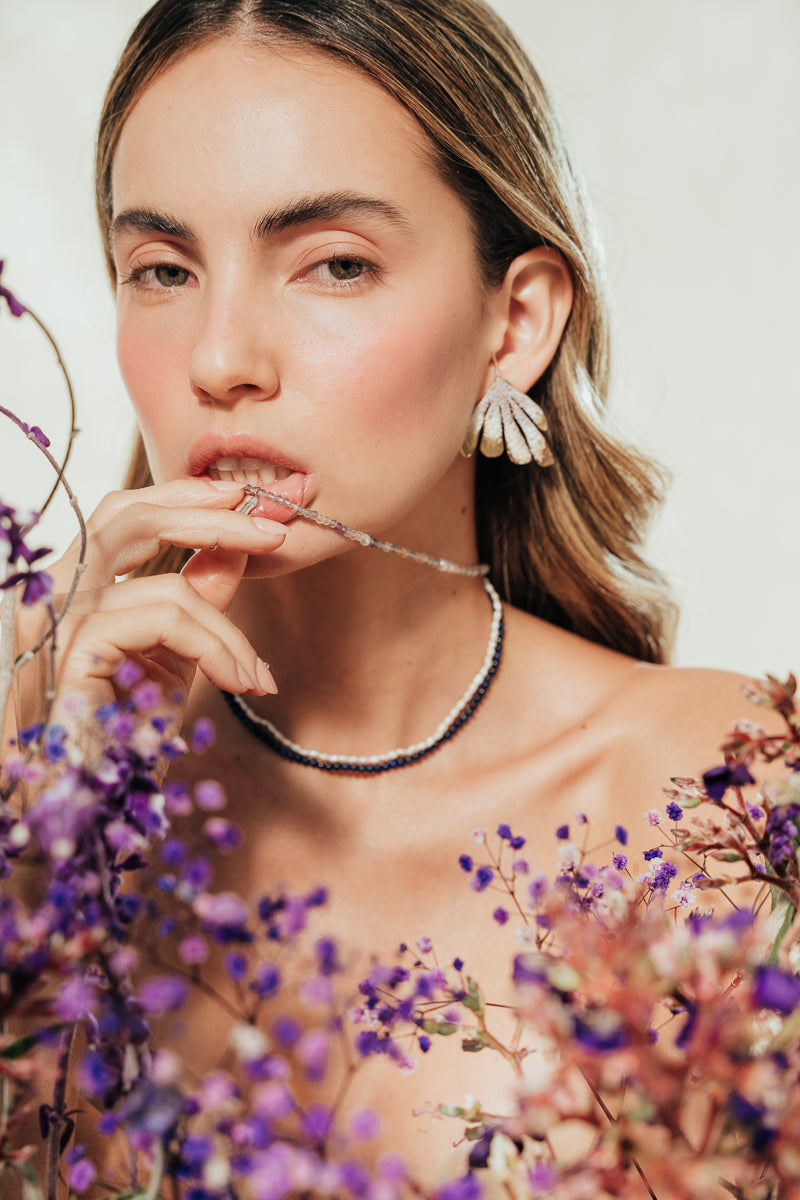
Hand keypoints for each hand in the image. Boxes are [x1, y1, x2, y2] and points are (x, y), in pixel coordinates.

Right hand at [9, 478, 283, 735]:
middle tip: (275, 533)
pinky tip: (237, 682)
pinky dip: (215, 650)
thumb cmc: (120, 739)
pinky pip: (166, 622)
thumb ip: (195, 604)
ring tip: (255, 676)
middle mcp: (54, 591)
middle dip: (213, 516)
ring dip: (229, 632)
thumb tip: (232, 552)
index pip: (122, 514)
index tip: (246, 501)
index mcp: (73, 586)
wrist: (88, 803)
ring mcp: (57, 618)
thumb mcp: (170, 660)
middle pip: (129, 515)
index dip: (184, 498)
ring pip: (170, 587)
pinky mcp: (74, 648)